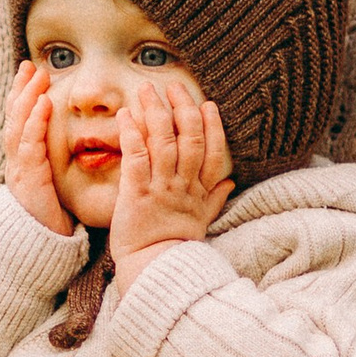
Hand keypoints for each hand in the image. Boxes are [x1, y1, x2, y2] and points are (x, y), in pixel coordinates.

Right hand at [1, 58, 71, 235]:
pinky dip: (35, 123)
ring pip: (18, 126)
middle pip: (14, 118)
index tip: (32, 72)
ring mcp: (19, 169)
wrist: (40, 250)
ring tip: (36, 76)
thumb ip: (58, 164)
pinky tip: (42, 104)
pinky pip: (29, 146)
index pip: (22, 121)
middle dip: (21, 90)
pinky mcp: (27, 179)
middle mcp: (17, 161)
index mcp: (25, 161)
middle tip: (30, 65)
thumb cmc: (53, 218)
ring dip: (27, 98)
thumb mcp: (55, 185)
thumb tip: (81, 145)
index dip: (24, 96)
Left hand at [109, 74, 232, 282]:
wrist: (155, 270)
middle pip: (189, 139)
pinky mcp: (137, 194)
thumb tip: (230, 183)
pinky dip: (131, 134)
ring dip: (154, 112)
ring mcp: (161, 188)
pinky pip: (136, 158)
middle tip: (173, 86)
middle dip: (182, 109)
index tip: (207, 105)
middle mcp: (183, 186)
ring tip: (146, 90)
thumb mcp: (201, 221)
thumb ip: (215, 198)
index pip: (212, 151)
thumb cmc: (175, 246)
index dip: (212, 126)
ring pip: (163, 142)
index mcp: (200, 191)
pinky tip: (125, 115)